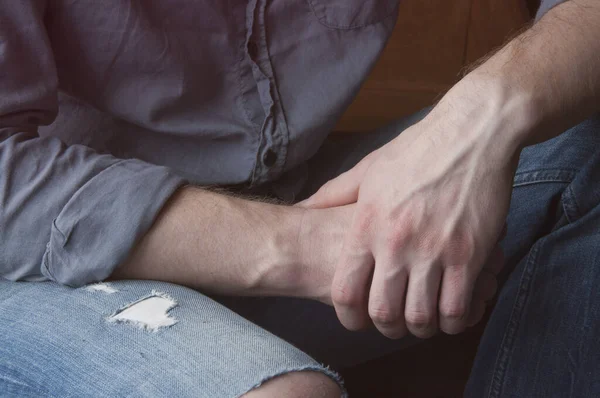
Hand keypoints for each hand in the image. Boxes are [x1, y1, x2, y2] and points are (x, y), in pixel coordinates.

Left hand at [300, 89, 520, 337]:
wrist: (471, 132)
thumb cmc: (416, 149)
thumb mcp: (367, 169)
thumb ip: (333, 194)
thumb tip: (302, 207)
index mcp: (367, 225)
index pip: (346, 290)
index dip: (347, 316)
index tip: (356, 320)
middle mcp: (396, 243)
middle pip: (383, 312)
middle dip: (385, 327)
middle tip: (392, 323)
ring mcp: (435, 251)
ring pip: (420, 316)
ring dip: (419, 327)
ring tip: (422, 319)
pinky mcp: (470, 254)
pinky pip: (458, 307)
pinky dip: (453, 321)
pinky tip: (451, 313)